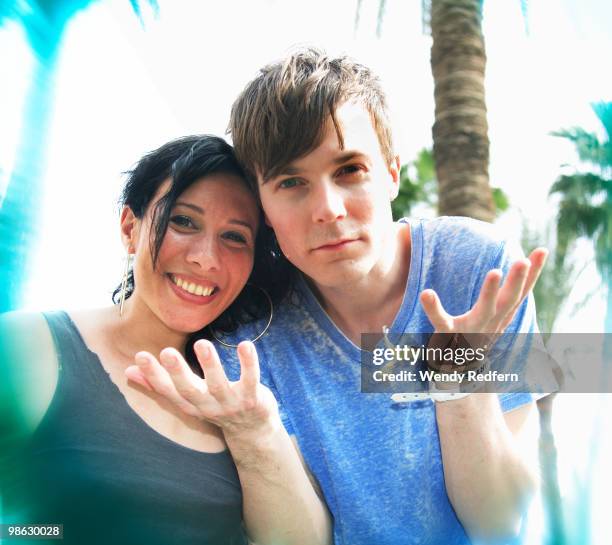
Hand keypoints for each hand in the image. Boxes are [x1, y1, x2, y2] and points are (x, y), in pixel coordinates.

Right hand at [125, 339, 279, 438]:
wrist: (253, 432)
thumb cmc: (215, 406)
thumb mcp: (186, 398)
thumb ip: (158, 384)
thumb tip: (127, 371)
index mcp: (190, 404)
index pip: (168, 390)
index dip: (153, 375)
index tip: (140, 356)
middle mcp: (208, 406)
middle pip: (190, 390)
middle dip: (178, 372)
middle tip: (167, 352)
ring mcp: (231, 404)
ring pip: (219, 385)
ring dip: (211, 365)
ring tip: (202, 343)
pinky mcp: (253, 399)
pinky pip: (251, 380)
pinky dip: (248, 363)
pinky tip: (245, 345)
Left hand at [420, 248, 547, 369]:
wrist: (460, 368)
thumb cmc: (480, 331)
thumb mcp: (498, 312)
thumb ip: (507, 290)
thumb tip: (525, 260)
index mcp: (502, 314)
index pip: (521, 292)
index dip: (533, 273)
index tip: (542, 250)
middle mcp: (491, 321)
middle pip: (509, 301)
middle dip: (518, 281)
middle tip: (522, 261)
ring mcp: (471, 329)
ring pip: (485, 311)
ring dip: (490, 293)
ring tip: (495, 272)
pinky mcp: (448, 334)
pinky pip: (441, 322)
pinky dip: (434, 309)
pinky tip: (427, 293)